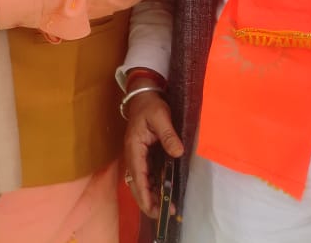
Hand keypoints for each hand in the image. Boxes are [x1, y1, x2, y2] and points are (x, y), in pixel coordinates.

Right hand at [122, 82, 183, 218]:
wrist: (143, 96)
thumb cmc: (150, 105)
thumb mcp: (161, 116)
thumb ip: (168, 135)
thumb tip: (177, 152)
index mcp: (134, 147)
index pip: (138, 175)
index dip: (145, 193)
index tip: (152, 208)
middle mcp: (133, 155)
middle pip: (137, 184)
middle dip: (148, 201)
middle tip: (163, 214)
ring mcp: (137, 156)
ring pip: (141, 182)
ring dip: (151, 195)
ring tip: (166, 208)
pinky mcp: (143, 156)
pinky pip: (146, 175)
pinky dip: (152, 186)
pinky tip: (163, 193)